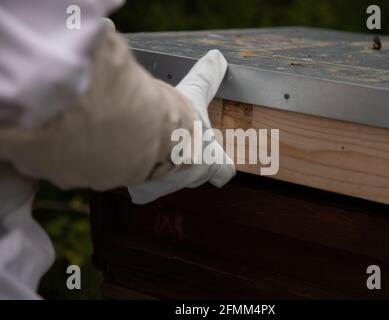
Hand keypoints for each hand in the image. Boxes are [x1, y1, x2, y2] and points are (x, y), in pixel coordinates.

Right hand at [128, 50, 235, 203]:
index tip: (220, 166)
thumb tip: (218, 56)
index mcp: (210, 159)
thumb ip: (206, 77)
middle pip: (192, 176)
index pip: (224, 172)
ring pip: (165, 182)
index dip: (222, 168)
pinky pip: (141, 188)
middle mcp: (191, 178)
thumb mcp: (194, 93)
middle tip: (176, 147)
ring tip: (149, 149)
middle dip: (185, 164)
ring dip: (159, 168)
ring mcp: (169, 187)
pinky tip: (128, 160)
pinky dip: (135, 175)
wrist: (147, 136)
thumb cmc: (178, 120)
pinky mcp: (144, 190)